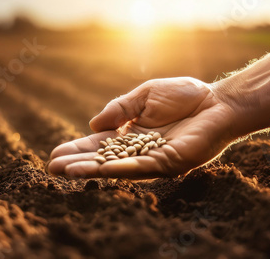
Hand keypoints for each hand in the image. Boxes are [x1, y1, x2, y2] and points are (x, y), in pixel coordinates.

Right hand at [47, 77, 235, 178]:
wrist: (218, 100)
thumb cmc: (185, 96)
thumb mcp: (145, 95)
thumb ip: (120, 109)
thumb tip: (93, 125)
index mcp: (132, 134)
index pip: (99, 145)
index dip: (78, 150)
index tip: (55, 155)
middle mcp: (140, 150)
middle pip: (104, 160)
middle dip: (78, 164)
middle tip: (51, 169)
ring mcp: (154, 158)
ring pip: (118, 167)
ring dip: (92, 170)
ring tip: (66, 173)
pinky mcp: (170, 162)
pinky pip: (141, 167)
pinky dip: (120, 169)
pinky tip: (101, 171)